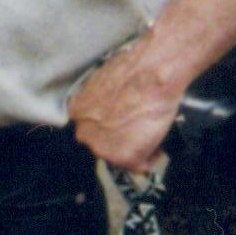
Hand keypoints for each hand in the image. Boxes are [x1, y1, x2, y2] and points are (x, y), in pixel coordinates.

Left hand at [67, 38, 183, 173]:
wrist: (152, 73)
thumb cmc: (134, 69)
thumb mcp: (104, 80)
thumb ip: (100, 98)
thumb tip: (113, 104)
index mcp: (77, 112)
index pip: (92, 127)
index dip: (109, 126)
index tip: (121, 124)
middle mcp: (84, 133)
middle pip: (103, 144)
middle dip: (119, 139)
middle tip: (138, 129)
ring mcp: (103, 148)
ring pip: (121, 156)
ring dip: (135, 148)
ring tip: (150, 134)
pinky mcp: (125, 157)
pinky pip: (141, 165)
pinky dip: (151, 157)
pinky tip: (157, 145)